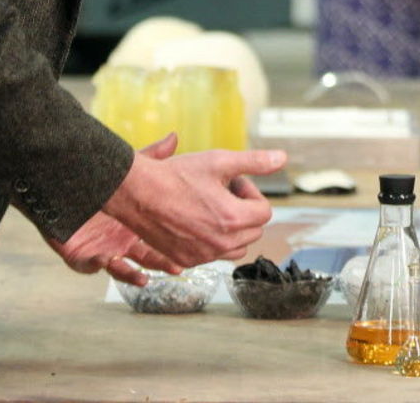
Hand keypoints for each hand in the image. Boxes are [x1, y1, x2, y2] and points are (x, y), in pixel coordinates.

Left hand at [48, 133, 183, 284]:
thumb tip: (174, 137)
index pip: (158, 238)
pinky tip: (112, 264)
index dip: (174, 244)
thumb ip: (152, 156)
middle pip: (146, 256)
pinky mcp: (83, 256)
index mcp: (134, 225)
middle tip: (177, 267)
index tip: (191, 246)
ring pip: (123, 267)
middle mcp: (121, 241)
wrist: (60, 188)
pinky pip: (95, 266)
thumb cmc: (96, 182)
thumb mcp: (127, 169)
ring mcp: (103, 250)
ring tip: (146, 277)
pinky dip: (105, 268)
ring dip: (134, 274)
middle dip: (162, 263)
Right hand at [103, 140, 285, 270]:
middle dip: (244, 210)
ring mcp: (203, 255)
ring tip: (210, 207)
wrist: (137, 193)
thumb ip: (254, 162)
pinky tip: (195, 220)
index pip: (265, 212)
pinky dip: (213, 240)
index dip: (251, 192)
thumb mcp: (219, 161)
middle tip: (220, 191)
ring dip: (232, 229)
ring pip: (237, 247)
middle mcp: (221, 243)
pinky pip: (213, 255)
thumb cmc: (177, 175)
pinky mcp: (187, 261)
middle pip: (254, 230)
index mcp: (233, 219)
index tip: (232, 182)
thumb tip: (282, 159)